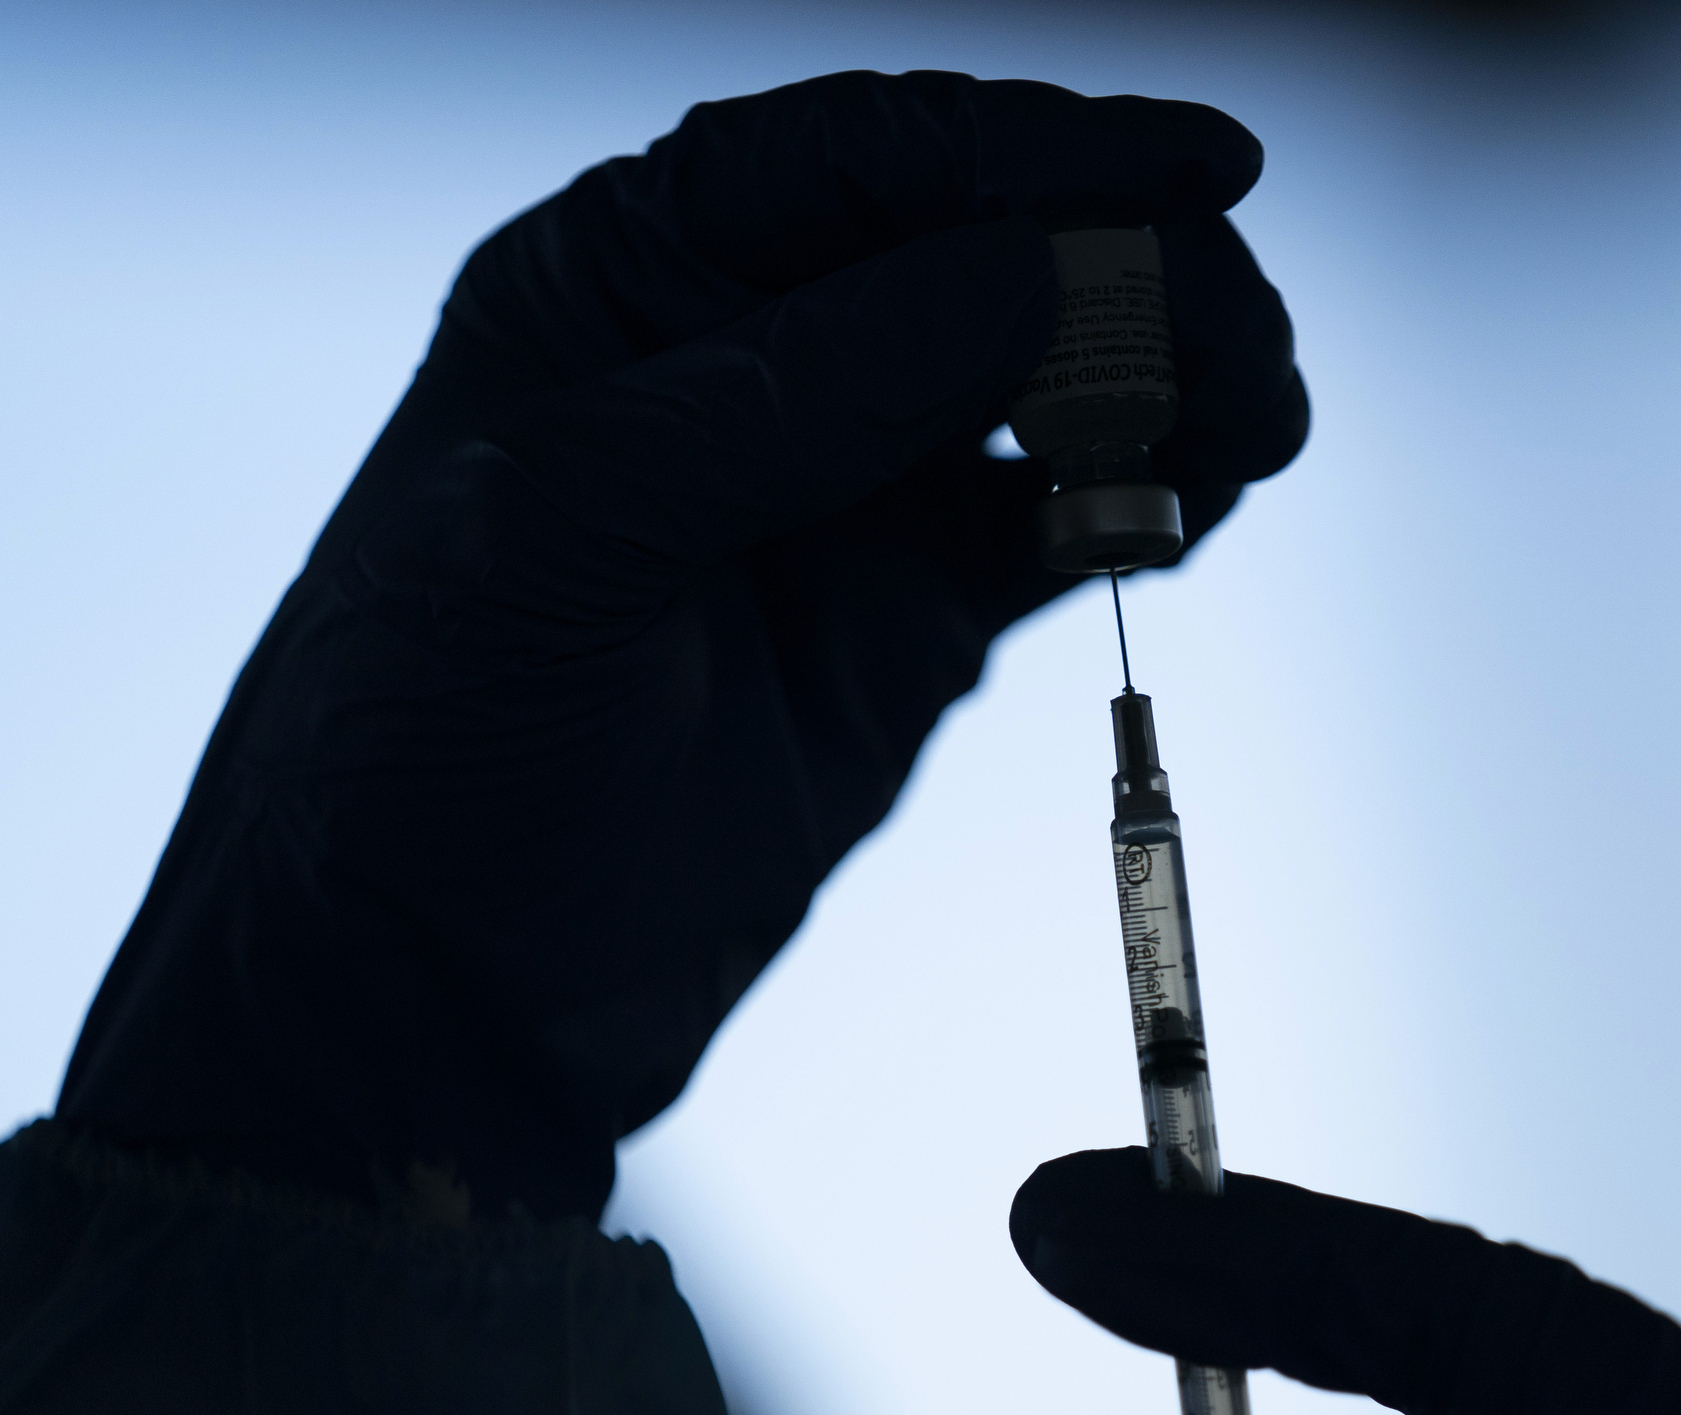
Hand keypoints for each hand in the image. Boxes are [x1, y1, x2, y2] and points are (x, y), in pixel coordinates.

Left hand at [57, 73, 1306, 1218]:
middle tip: (1246, 335)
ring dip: (1163, 380)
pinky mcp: (901, 627)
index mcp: (621, 283)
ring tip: (1262, 411)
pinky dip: (1142, 504)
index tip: (1199, 168)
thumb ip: (787, 396)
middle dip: (1128, 272)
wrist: (422, 1001)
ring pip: (1041, 385)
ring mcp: (833, 498)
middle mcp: (738, 362)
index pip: (855, 160)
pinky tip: (1208, 496)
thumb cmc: (418, 747)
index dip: (1032, 146)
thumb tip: (1020, 277)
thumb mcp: (565, 534)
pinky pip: (1053, 526)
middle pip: (979, 254)